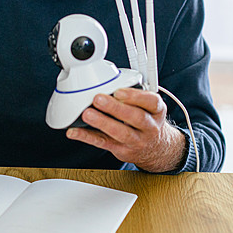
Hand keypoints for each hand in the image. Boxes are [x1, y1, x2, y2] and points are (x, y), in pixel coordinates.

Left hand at [66, 87, 186, 172]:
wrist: (155, 148)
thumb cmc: (147, 121)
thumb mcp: (150, 106)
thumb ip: (134, 95)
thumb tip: (109, 82)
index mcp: (156, 111)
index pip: (151, 102)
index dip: (135, 97)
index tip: (118, 91)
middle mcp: (149, 127)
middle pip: (135, 117)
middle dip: (115, 108)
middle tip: (98, 99)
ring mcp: (136, 140)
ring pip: (120, 133)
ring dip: (102, 122)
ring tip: (87, 114)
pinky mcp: (122, 150)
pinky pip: (103, 143)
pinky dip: (87, 137)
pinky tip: (75, 131)